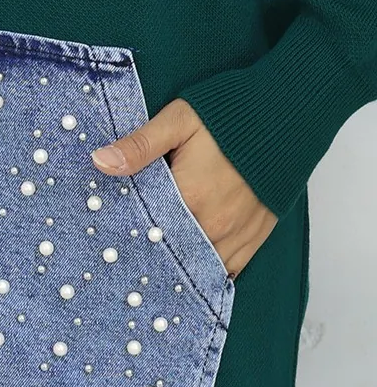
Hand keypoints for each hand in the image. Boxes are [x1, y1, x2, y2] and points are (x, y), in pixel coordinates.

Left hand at [90, 97, 277, 277]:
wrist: (286, 117)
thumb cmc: (229, 116)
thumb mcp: (178, 120)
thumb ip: (140, 145)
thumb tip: (100, 161)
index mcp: (189, 196)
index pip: (146, 230)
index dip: (126, 236)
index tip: (108, 240)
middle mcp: (214, 224)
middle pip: (171, 253)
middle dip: (150, 255)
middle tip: (127, 259)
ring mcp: (237, 234)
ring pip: (199, 267)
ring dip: (179, 266)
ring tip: (154, 268)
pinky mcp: (255, 236)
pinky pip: (228, 269)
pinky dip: (208, 271)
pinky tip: (190, 271)